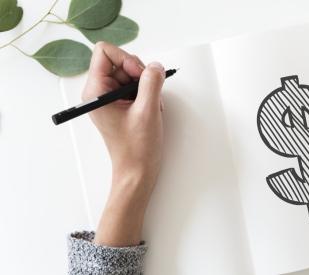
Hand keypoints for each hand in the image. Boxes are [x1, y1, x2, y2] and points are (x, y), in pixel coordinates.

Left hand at [82, 42, 165, 245]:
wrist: (137, 172)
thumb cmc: (136, 148)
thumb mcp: (147, 111)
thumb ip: (152, 82)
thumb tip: (156, 65)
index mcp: (95, 92)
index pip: (105, 52)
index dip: (126, 58)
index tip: (140, 75)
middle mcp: (99, 92)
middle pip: (120, 61)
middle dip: (140, 74)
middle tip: (149, 93)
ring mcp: (110, 98)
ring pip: (131, 73)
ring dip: (146, 86)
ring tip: (151, 106)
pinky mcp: (120, 104)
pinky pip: (135, 86)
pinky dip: (147, 94)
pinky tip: (151, 110)